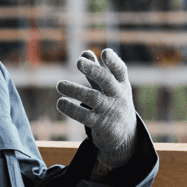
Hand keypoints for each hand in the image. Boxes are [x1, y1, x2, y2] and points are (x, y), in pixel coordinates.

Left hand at [56, 48, 136, 169]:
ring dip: (74, 89)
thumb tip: (85, 53)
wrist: (126, 134)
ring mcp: (109, 110)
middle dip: (93, 70)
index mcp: (121, 83)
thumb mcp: (110, 87)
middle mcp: (118, 95)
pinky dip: (71, 109)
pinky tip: (60, 103)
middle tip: (79, 62)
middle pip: (107, 80)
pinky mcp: (100, 124)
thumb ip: (97, 70)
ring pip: (92, 97)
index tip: (104, 53)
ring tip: (60, 85)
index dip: (113, 61)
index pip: (120, 70)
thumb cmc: (113, 102)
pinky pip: (84, 116)